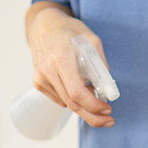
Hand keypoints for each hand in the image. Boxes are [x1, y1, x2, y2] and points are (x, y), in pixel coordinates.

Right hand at [27, 5, 113, 126]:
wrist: (43, 25)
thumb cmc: (70, 32)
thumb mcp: (92, 41)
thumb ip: (101, 64)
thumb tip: (108, 88)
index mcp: (61, 58)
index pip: (76, 92)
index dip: (93, 105)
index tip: (107, 109)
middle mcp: (47, 70)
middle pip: (72, 104)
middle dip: (93, 116)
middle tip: (109, 121)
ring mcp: (40, 78)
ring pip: (67, 103)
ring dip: (85, 107)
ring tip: (96, 94)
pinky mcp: (38, 83)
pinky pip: (60, 99)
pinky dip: (74, 99)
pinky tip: (80, 88)